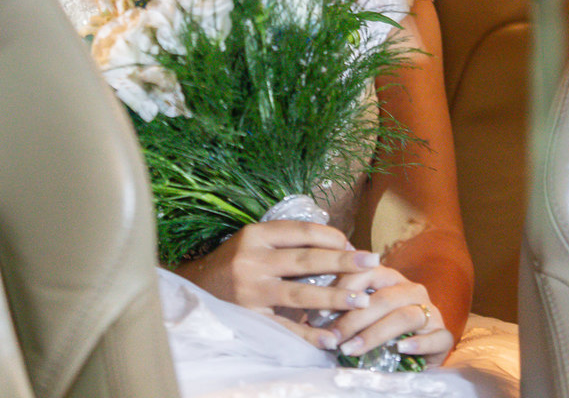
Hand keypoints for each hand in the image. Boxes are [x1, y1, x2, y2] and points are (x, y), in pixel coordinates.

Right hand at [174, 220, 381, 349]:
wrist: (195, 289)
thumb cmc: (233, 264)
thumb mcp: (253, 242)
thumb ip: (284, 241)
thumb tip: (335, 243)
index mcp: (255, 235)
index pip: (302, 231)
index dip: (332, 236)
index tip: (353, 243)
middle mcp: (252, 260)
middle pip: (307, 259)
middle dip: (344, 261)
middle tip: (373, 262)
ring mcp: (251, 290)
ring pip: (302, 292)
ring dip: (336, 297)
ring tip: (362, 300)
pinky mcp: (250, 318)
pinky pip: (287, 326)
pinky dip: (311, 333)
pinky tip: (332, 337)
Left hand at [326, 265, 454, 363]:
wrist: (414, 354)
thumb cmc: (378, 330)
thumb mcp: (360, 315)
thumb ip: (341, 307)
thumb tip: (308, 307)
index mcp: (390, 279)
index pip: (367, 272)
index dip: (343, 290)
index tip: (320, 313)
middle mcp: (412, 290)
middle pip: (383, 298)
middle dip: (353, 319)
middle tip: (332, 338)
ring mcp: (431, 312)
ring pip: (405, 316)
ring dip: (374, 334)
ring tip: (352, 349)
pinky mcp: (444, 336)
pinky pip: (435, 337)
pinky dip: (417, 343)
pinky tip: (400, 348)